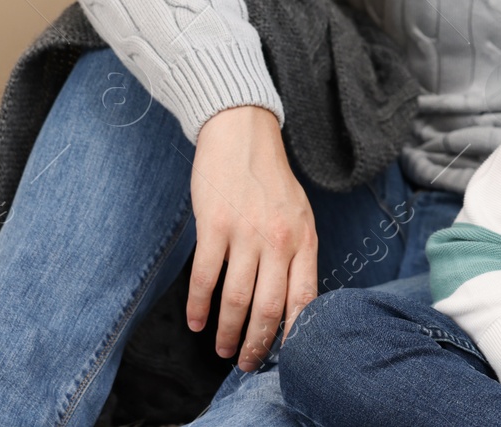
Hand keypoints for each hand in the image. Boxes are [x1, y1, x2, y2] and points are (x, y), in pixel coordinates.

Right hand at [187, 105, 318, 370]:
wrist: (242, 136)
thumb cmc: (271, 181)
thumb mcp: (300, 215)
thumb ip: (298, 255)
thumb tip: (293, 303)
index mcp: (304, 239)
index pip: (304, 297)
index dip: (293, 333)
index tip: (284, 356)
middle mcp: (279, 239)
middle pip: (269, 306)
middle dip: (257, 343)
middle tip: (246, 364)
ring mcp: (246, 233)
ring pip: (237, 298)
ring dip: (227, 331)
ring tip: (222, 349)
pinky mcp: (214, 226)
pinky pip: (205, 277)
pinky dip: (198, 306)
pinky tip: (195, 321)